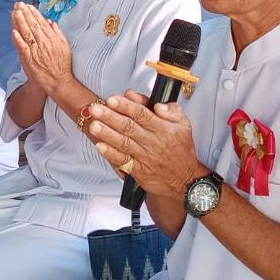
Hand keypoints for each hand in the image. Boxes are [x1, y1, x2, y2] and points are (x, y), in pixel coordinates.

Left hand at [11, 3, 75, 98]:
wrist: (58, 81)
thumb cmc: (62, 64)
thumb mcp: (64, 46)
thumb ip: (57, 33)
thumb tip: (50, 22)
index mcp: (52, 39)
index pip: (41, 23)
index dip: (34, 13)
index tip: (28, 6)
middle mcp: (44, 43)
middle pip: (32, 25)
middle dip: (25, 13)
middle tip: (19, 4)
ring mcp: (36, 51)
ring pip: (26, 34)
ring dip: (20, 22)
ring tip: (15, 12)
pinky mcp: (29, 60)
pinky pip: (22, 48)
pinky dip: (18, 39)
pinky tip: (13, 31)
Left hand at [87, 90, 203, 198]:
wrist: (185, 179)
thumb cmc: (182, 149)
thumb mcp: (184, 125)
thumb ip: (171, 110)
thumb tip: (156, 103)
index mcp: (162, 128)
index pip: (142, 114)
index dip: (126, 106)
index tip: (112, 99)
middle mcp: (152, 141)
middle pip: (129, 127)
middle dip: (110, 117)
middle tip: (96, 109)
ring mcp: (144, 157)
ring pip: (124, 143)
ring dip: (107, 134)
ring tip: (94, 125)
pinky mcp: (139, 170)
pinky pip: (123, 161)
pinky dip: (111, 154)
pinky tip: (100, 147)